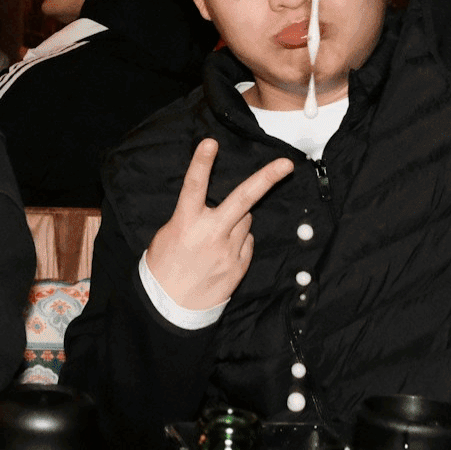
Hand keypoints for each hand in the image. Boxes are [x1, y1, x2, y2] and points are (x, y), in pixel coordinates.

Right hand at [145, 139, 294, 310]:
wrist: (170, 306)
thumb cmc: (164, 265)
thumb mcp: (168, 234)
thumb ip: (192, 217)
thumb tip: (217, 207)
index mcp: (186, 223)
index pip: (194, 187)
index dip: (201, 163)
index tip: (210, 142)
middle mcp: (210, 234)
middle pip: (243, 199)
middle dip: (267, 179)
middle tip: (286, 164)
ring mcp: (228, 251)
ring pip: (245, 220)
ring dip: (237, 221)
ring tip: (216, 237)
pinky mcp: (238, 266)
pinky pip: (247, 242)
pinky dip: (239, 241)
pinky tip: (222, 253)